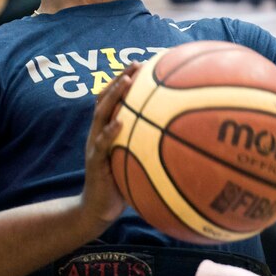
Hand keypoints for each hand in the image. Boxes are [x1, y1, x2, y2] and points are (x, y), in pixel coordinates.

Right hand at [80, 62, 138, 231]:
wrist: (98, 210)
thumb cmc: (121, 185)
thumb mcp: (134, 163)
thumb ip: (147, 148)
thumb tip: (180, 140)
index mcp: (107, 130)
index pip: (113, 99)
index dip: (125, 80)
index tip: (142, 64)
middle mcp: (98, 133)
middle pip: (105, 98)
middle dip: (120, 79)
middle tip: (136, 64)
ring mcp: (95, 146)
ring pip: (101, 115)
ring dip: (113, 96)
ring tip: (126, 82)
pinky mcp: (95, 162)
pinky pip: (102, 144)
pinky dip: (110, 132)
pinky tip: (119, 123)